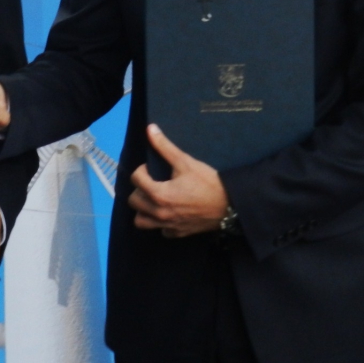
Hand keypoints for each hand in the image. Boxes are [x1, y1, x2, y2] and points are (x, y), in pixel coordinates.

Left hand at [128, 124, 228, 238]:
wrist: (230, 205)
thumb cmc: (207, 182)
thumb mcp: (185, 162)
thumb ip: (164, 146)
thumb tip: (150, 129)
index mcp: (158, 194)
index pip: (135, 180)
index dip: (142, 170)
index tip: (152, 169)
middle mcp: (159, 213)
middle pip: (133, 201)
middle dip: (139, 189)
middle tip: (152, 183)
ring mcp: (168, 225)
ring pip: (141, 221)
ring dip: (144, 210)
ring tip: (155, 199)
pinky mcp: (178, 233)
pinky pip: (160, 230)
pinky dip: (160, 223)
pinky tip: (169, 212)